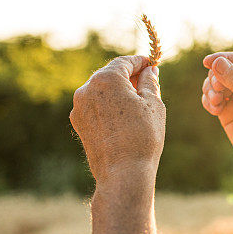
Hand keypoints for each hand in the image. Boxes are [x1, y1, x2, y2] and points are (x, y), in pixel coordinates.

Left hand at [70, 55, 165, 188]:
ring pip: (101, 90)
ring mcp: (79, 106)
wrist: (123, 172)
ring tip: (137, 102)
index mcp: (106, 79)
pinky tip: (124, 116)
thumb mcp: (154, 104)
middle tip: (147, 82)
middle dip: (128, 76)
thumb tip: (149, 71)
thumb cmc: (143, 136)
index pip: (124, 62)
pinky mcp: (78, 122)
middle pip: (110, 74)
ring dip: (118, 90)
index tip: (151, 64)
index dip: (140, 61)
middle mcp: (87, 88)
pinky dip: (108, 105)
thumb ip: (150, 82)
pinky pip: (95, 105)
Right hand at [201, 52, 232, 177]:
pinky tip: (214, 110)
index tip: (207, 62)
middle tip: (216, 90)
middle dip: (216, 77)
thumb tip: (218, 63)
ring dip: (211, 89)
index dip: (224, 58)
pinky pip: (212, 99)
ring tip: (215, 102)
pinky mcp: (229, 112)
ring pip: (216, 83)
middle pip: (226, 69)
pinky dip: (208, 101)